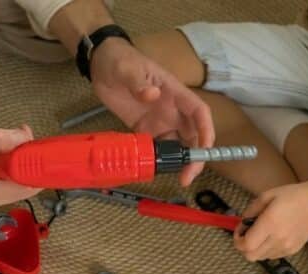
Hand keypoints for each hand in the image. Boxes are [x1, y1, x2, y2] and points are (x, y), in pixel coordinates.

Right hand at [0, 118, 38, 211]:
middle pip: (22, 187)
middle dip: (30, 162)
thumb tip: (24, 139)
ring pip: (15, 184)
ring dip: (21, 162)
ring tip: (18, 136)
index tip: (42, 147)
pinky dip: (11, 166)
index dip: (37, 168)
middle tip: (26, 134)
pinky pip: (5, 182)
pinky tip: (8, 148)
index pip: (23, 187)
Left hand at [89, 38, 213, 185]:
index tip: (205, 150)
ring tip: (176, 179)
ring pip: (176, 144)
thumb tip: (152, 95)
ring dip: (178, 161)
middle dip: (194, 156)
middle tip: (188, 177)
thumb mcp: (128, 68)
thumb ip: (139, 82)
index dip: (206, 131)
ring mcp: (158, 120)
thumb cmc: (119, 60)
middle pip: (192, 135)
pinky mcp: (143, 128)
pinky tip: (154, 170)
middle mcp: (171, 109)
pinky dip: (157, 159)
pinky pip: (155, 147)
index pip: (199, 112)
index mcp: (175, 92)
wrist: (100, 64)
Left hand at [234, 181, 307, 260]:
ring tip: (261, 234)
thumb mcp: (266, 196)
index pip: (246, 245)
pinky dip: (266, 249)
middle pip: (250, 256)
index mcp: (270, 223)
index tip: (240, 229)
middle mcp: (278, 239)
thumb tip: (241, 224)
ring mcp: (286, 247)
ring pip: (260, 257)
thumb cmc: (291, 196)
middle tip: (247, 234)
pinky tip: (272, 237)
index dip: (237, 240)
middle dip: (244, 246)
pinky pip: (272, 256)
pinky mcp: (293, 251)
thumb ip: (250, 211)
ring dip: (255, 248)